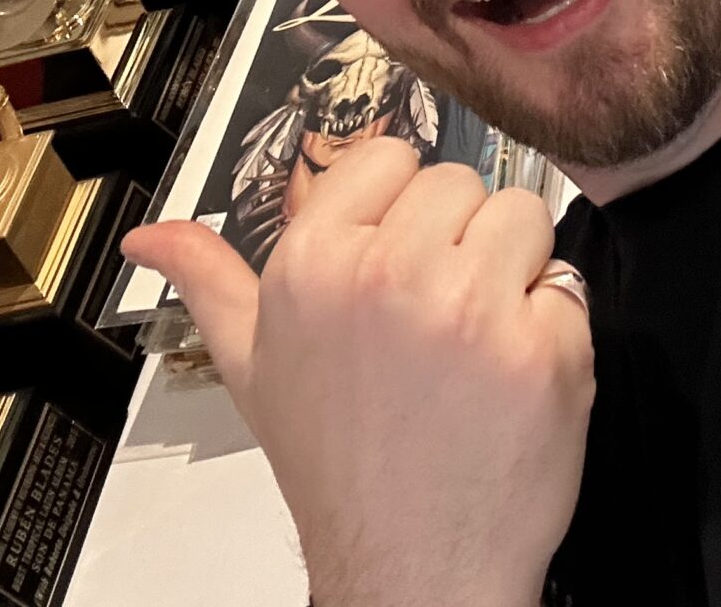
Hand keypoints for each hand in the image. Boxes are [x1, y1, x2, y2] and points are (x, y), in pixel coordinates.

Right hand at [122, 138, 591, 606]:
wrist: (411, 569)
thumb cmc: (338, 469)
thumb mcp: (252, 367)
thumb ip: (206, 281)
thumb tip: (153, 237)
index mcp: (312, 264)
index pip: (390, 156)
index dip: (404, 208)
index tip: (399, 258)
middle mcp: (387, 274)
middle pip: (462, 182)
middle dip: (461, 240)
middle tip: (437, 316)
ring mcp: (470, 309)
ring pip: (523, 217)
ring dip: (515, 271)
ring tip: (476, 341)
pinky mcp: (542, 348)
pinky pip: (567, 283)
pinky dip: (553, 327)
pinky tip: (511, 377)